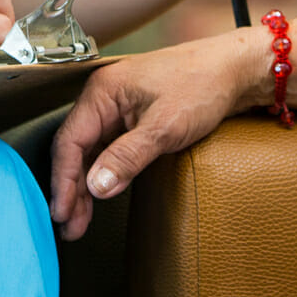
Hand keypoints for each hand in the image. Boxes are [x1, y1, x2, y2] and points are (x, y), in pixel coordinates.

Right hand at [48, 31, 261, 239]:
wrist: (234, 70)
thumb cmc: (203, 84)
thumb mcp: (165, 126)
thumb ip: (127, 157)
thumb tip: (97, 187)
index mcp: (103, 92)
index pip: (70, 142)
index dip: (63, 181)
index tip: (62, 212)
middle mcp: (104, 98)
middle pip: (76, 149)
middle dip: (71, 189)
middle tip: (70, 226)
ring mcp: (117, 108)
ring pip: (90, 152)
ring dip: (85, 186)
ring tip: (80, 220)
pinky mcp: (132, 118)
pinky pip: (107, 149)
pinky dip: (102, 173)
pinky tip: (101, 194)